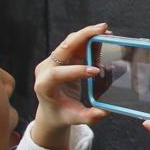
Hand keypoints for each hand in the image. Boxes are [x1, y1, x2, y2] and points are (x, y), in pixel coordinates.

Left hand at [32, 23, 111, 148]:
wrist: (51, 110)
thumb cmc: (61, 114)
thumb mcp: (74, 118)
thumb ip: (88, 117)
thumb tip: (103, 112)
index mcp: (44, 85)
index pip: (57, 73)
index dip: (76, 71)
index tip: (95, 71)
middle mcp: (46, 69)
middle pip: (63, 48)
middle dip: (83, 37)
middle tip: (102, 30)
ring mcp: (52, 61)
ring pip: (69, 42)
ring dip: (87, 35)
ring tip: (104, 31)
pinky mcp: (61, 58)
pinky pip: (74, 45)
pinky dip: (87, 40)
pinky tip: (101, 37)